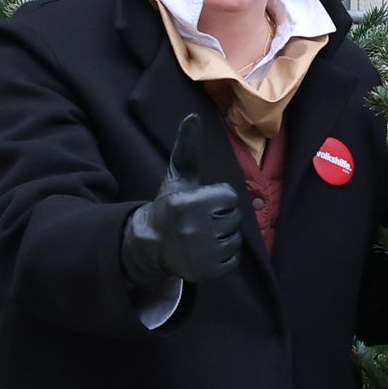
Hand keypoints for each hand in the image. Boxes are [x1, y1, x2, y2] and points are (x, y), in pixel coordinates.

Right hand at [120, 117, 247, 288]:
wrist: (152, 244)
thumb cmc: (171, 205)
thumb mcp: (179, 176)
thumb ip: (188, 148)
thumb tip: (193, 117)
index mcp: (188, 203)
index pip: (230, 197)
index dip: (219, 198)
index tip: (202, 203)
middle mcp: (193, 229)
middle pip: (234, 219)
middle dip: (221, 218)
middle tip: (201, 221)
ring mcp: (200, 253)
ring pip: (235, 239)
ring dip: (224, 237)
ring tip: (203, 235)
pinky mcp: (206, 272)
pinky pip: (232, 259)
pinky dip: (224, 256)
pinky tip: (205, 251)